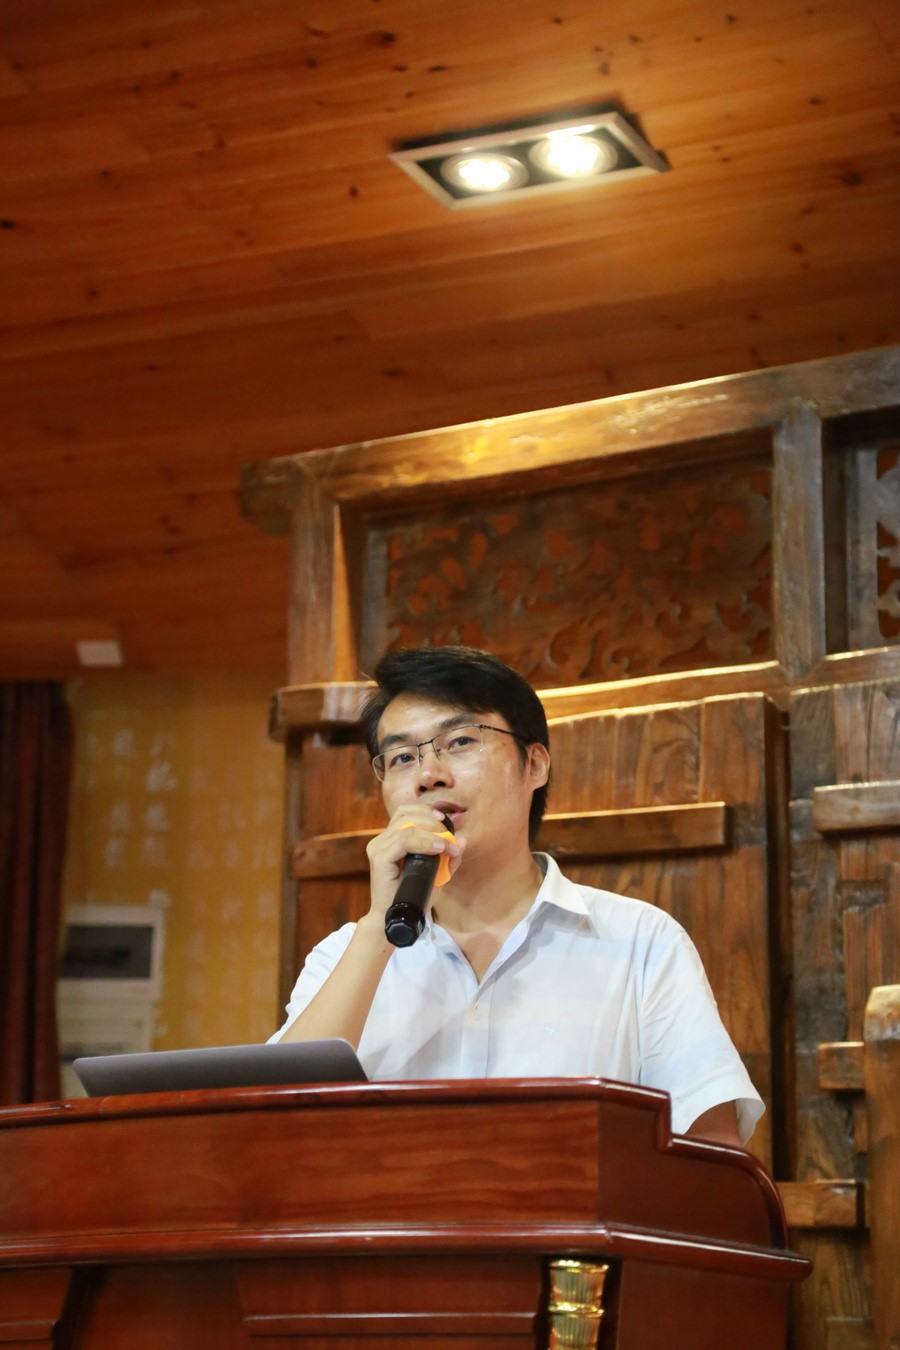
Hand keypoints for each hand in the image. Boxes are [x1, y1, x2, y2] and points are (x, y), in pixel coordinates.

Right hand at [363, 804, 463, 929]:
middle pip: (405, 815)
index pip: (404, 813)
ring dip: (432, 833)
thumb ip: (448, 859)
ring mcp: (378, 848)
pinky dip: (423, 842)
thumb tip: (462, 840)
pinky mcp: (380, 859)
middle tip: (449, 836)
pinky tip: (437, 849)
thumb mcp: (437, 875)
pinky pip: (403, 841)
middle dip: (432, 821)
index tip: (444, 818)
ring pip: (407, 828)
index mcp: (390, 840)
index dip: (425, 811)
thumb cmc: (414, 897)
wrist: (399, 919)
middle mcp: (381, 841)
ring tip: (447, 845)